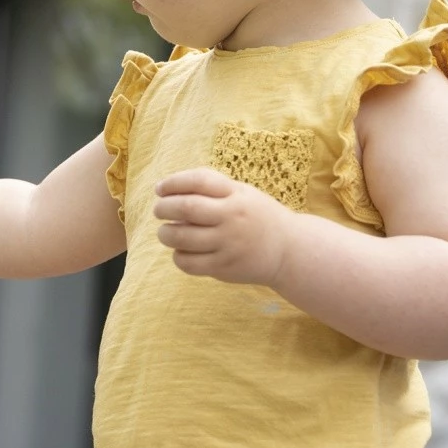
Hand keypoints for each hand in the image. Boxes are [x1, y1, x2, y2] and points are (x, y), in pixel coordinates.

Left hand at [152, 168, 295, 286]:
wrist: (289, 251)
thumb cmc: (257, 217)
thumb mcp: (242, 193)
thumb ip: (212, 187)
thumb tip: (169, 188)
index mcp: (236, 195)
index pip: (199, 180)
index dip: (173, 182)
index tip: (159, 188)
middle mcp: (232, 217)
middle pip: (186, 207)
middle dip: (164, 208)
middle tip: (159, 210)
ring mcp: (228, 244)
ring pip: (182, 237)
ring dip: (165, 234)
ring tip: (165, 232)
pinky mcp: (224, 267)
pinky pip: (189, 263)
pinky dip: (178, 256)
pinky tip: (181, 251)